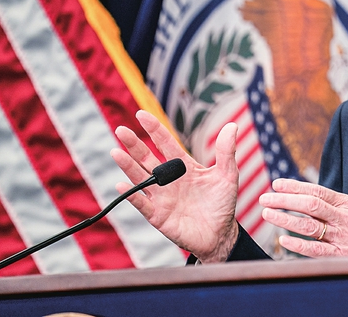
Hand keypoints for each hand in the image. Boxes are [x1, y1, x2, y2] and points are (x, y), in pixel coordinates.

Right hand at [111, 109, 240, 262]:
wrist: (220, 234)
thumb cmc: (222, 203)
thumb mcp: (228, 175)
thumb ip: (227, 151)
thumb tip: (232, 126)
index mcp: (184, 166)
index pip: (166, 143)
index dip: (154, 129)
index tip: (141, 114)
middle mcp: (169, 179)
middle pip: (147, 158)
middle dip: (134, 144)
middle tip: (120, 129)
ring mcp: (162, 197)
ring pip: (140, 178)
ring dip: (127, 165)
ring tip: (115, 152)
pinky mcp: (158, 215)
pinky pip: (142, 203)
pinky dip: (132, 195)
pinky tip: (123, 184)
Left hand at [259, 179, 347, 258]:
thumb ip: (331, 202)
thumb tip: (303, 193)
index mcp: (346, 203)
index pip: (317, 190)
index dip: (295, 186)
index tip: (276, 183)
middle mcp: (344, 217)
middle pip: (310, 204)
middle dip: (285, 200)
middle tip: (266, 198)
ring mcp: (342, 236)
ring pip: (309, 225)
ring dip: (285, 219)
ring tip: (268, 214)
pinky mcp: (341, 254)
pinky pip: (315, 249)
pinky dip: (297, 244)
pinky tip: (283, 240)